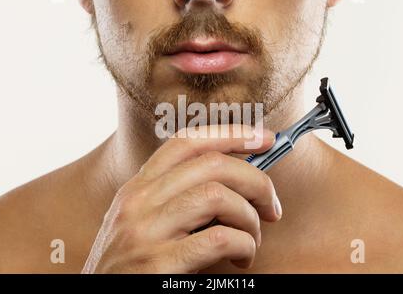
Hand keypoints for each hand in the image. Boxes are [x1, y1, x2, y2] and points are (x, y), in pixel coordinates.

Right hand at [82, 124, 281, 273]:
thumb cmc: (132, 267)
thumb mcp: (145, 222)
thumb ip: (178, 198)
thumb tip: (238, 181)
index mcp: (137, 187)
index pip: (187, 141)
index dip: (231, 134)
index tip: (265, 138)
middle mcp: (138, 201)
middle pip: (211, 164)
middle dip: (256, 180)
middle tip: (271, 206)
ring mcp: (144, 231)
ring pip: (217, 195)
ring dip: (249, 217)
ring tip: (252, 238)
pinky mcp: (156, 264)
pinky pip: (219, 238)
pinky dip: (244, 245)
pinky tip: (242, 258)